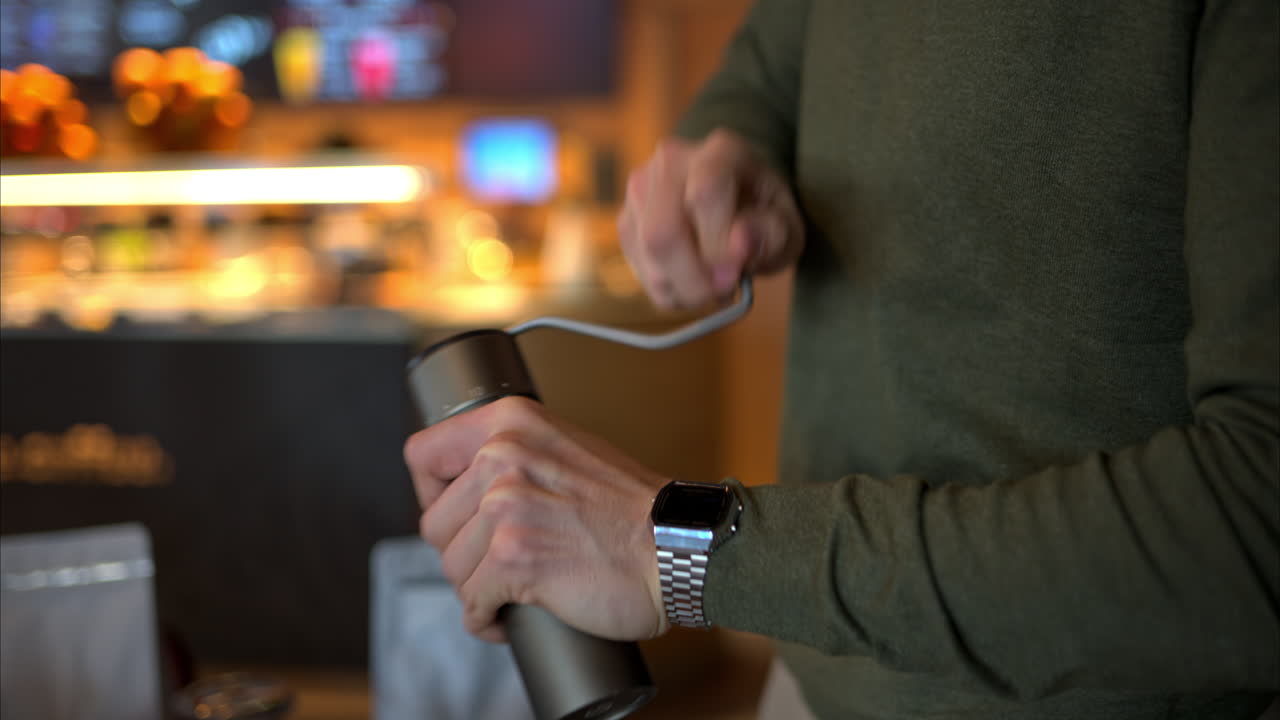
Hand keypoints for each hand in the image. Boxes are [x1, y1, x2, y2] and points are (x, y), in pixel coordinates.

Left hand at [404, 396, 670, 642]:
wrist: (676, 546)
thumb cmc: (632, 509)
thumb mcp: (567, 448)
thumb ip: (517, 453)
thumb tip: (464, 484)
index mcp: (510, 423)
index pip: (422, 455)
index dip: (433, 494)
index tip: (457, 516)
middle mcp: (501, 456)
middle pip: (434, 525)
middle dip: (464, 554)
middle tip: (504, 562)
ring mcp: (505, 506)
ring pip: (452, 569)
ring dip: (480, 589)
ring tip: (518, 586)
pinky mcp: (512, 557)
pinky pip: (471, 605)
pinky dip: (488, 621)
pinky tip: (512, 615)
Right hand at [619, 128, 804, 309]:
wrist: (735, 197)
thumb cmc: (763, 213)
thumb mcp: (787, 226)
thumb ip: (772, 234)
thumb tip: (739, 243)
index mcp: (721, 151)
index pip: (705, 193)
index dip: (718, 244)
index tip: (736, 274)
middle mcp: (671, 161)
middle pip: (663, 232)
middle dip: (694, 279)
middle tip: (722, 290)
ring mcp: (641, 188)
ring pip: (647, 256)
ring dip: (683, 288)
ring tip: (713, 286)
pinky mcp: (626, 218)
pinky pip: (639, 269)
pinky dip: (668, 290)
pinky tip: (692, 282)